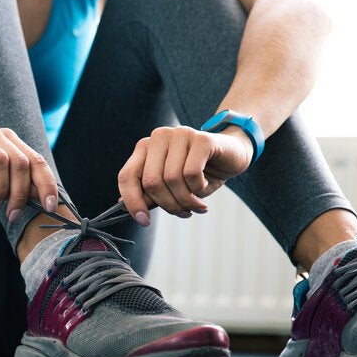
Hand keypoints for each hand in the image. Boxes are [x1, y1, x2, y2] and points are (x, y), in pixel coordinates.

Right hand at [0, 122, 58, 220]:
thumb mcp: (0, 192)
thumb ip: (22, 190)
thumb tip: (48, 196)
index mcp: (7, 140)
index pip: (36, 160)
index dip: (46, 184)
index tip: (51, 208)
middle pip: (19, 162)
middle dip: (19, 193)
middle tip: (12, 214)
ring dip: (0, 189)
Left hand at [117, 125, 253, 225]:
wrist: (232, 155)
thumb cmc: (199, 172)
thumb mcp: (170, 187)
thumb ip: (149, 194)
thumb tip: (124, 208)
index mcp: (145, 147)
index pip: (126, 176)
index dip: (132, 202)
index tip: (143, 221)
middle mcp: (159, 137)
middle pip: (151, 182)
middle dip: (168, 205)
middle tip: (183, 213)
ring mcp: (180, 134)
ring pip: (172, 179)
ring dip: (186, 200)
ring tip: (196, 206)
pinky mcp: (202, 139)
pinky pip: (191, 173)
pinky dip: (197, 189)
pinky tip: (203, 188)